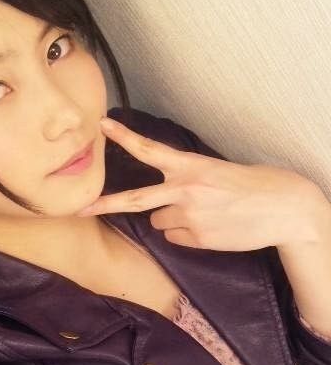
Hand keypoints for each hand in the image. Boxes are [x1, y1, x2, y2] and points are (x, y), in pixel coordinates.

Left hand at [76, 116, 320, 251]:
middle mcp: (185, 190)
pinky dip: (186, 235)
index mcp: (191, 166)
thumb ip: (187, 182)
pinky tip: (210, 228)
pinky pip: (177, 239)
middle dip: (106, 204)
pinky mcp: (198, 239)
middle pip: (136, 199)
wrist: (283, 209)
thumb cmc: (252, 186)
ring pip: (159, 224)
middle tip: (81, 209)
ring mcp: (190, 217)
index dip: (124, 138)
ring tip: (202, 215)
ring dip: (170, 221)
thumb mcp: (217, 173)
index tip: (103, 125)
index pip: (150, 150)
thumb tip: (165, 206)